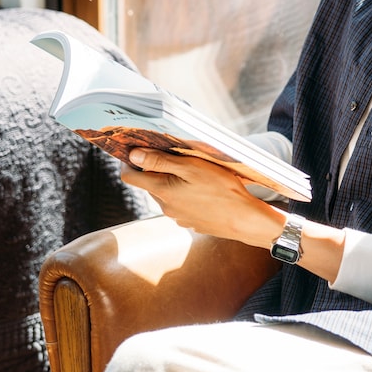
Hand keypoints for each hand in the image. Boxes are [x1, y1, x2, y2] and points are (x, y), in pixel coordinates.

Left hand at [121, 149, 285, 247]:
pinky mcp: (191, 222)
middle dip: (157, 169)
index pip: (129, 176)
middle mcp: (165, 206)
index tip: (138, 149)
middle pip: (149, 184)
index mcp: (161, 190)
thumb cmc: (220, 189)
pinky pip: (182, 205)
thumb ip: (160, 161)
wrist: (243, 219)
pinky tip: (205, 191)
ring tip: (197, 174)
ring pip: (167, 194)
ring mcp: (178, 217)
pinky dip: (187, 195)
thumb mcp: (191, 167)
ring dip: (174, 183)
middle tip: (177, 157)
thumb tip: (133, 156)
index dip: (129, 161)